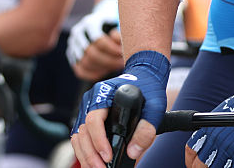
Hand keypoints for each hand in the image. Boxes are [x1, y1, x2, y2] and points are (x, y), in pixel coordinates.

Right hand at [67, 0, 119, 66]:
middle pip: (91, 53)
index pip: (99, 40)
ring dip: (103, 68)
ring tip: (115, 66)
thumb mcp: (119, 22)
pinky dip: (92, 74)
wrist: (103, 22)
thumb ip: (121, 35)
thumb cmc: (115, 23)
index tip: (124, 53)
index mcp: (90, 22)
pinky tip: (105, 71)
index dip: (113, 50)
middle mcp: (78, 33)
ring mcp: (73, 44)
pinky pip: (80, 70)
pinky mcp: (72, 55)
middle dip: (110, 61)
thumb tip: (124, 46)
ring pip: (85, 63)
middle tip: (122, 63)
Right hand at [71, 50, 169, 167]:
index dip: (98, 140)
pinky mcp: (90, 119)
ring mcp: (88, 109)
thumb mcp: (155, 106)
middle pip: (82, 131)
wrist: (144, 74)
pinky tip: (94, 162)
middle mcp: (92, 101)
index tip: (107, 156)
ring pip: (78, 136)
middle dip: (90, 154)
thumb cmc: (148, 87)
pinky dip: (85, 152)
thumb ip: (146, 129)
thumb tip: (132, 152)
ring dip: (85, 156)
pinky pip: (81, 137)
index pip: (94, 120)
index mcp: (104, 93)